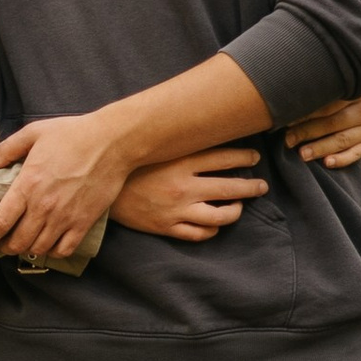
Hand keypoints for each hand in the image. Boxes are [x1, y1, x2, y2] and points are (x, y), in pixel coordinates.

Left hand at [0, 106, 129, 262]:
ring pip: (38, 248)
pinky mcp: (84, 222)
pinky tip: (49, 245)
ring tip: (24, 245)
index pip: (0, 222)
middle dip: (5, 247)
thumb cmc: (73, 134)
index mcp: (28, 185)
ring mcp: (65, 217)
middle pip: (17, 241)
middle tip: (2, 244)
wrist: (113, 142)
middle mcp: (44, 206)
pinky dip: (53, 252)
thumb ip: (7, 149)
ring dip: (27, 250)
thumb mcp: (34, 133)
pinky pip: (64, 249)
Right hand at [112, 146, 268, 242]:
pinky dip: (212, 230)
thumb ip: (178, 140)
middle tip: (260, 186)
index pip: (225, 158)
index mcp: (180, 161)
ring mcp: (176, 210)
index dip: (245, 158)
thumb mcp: (154, 147)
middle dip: (252, 187)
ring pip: (220, 217)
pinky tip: (215, 224)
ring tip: (239, 206)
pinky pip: (199, 234)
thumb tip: (203, 126)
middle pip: (231, 188)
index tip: (254, 158)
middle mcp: (183, 187)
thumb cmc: (128, 164)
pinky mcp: (167, 227)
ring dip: (235, 211)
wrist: (99, 188)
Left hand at [286, 92, 360, 167]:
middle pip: (332, 123)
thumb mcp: (338, 86)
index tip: (285, 120)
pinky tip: (326, 163)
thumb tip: (286, 104)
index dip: (305, 113)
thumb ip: (319, 92)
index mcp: (354, 92)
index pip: (327, 104)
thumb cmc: (345, 90)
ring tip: (302, 154)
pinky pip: (355, 154)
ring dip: (320, 148)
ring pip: (342, 140)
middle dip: (307, 132)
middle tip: (288, 140)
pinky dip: (341, 159)